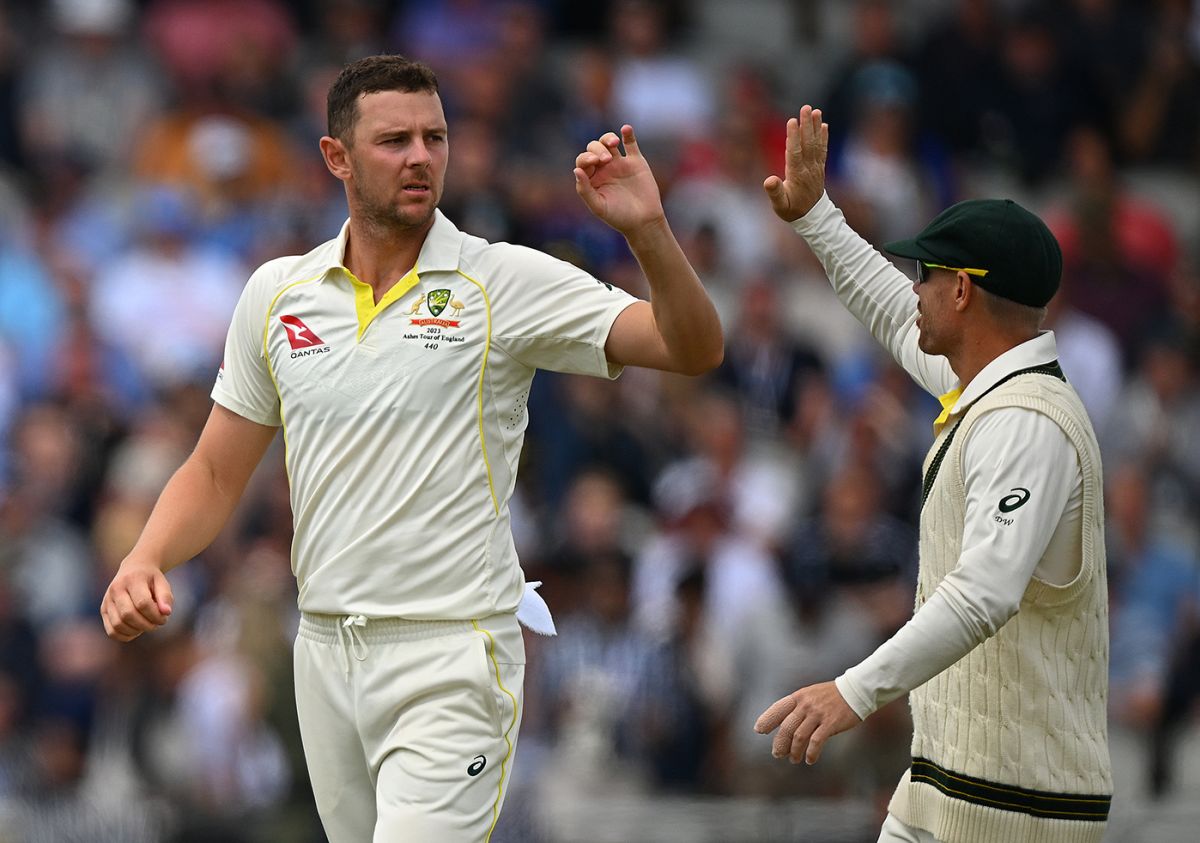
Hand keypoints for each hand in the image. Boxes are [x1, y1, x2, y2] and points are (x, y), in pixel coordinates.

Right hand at [100, 554, 173, 641]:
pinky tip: (136, 630)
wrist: (134, 568)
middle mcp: (116, 589)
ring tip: (146, 625)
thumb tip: (166, 613)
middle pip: (128, 614)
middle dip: (146, 624)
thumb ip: (165, 597)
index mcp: (132, 579)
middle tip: (156, 624)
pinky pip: (111, 631)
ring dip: (136, 631)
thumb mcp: (162, 582)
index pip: (142, 603)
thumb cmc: (150, 579)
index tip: (164, 618)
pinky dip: (125, 636)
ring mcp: (107, 600)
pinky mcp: (103, 610)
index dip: (155, 615)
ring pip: (118, 624)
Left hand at [574, 125, 664, 237]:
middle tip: (606, 160)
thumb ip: (585, 190)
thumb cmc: (619, 217)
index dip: (586, 158)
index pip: (583, 161)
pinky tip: (626, 129)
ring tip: (614, 143)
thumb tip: (576, 170)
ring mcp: (620, 163)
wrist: (643, 221)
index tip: (594, 162)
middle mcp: (604, 168)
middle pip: (594, 148)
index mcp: (592, 178)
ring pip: (609, 142)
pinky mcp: (636, 161)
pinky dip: (628, 134)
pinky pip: (630, 143)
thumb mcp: (599, 207)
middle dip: (597, 150)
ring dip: (608, 138)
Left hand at [754, 680, 860, 764]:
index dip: (767, 719)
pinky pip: (816, 741)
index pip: (778, 708)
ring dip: (795, 751)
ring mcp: (818, 713)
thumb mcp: (810, 695)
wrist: (855, 691)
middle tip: (778, 754)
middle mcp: (805, 704)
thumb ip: (798, 708)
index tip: (759, 730)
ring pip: (799, 736)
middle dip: (780, 743)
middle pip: (786, 727)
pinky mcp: (830, 723)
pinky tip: (810, 760)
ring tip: (794, 759)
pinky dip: (811, 753)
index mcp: (798, 697)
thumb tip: (786, 730)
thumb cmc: (831, 697)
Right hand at [763, 105, 828, 221]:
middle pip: (808, 143)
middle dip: (807, 125)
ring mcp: (816, 168)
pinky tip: (824, 125)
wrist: (812, 218)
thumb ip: (775, 193)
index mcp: (797, 175)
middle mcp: (808, 169)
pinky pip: (822, 150)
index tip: (792, 121)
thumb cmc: (792, 211)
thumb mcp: (780, 205)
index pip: (795, 152)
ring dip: (816, 127)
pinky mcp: (819, 168)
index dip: (793, 136)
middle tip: (806, 108)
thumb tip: (768, 180)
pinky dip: (823, 137)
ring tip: (816, 111)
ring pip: (816, 144)